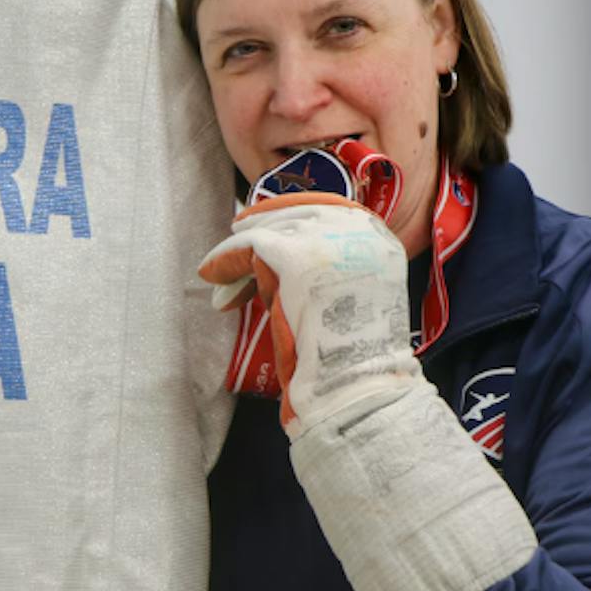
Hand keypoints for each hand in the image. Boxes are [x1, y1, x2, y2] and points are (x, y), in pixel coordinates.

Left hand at [198, 193, 419, 437]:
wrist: (356, 384)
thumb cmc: (356, 355)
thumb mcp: (359, 293)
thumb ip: (336, 265)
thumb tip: (287, 247)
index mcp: (378, 238)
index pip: (329, 207)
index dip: (291, 212)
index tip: (264, 219)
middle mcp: (357, 230)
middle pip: (298, 214)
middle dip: (264, 227)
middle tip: (238, 240)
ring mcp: (326, 241)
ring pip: (271, 228)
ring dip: (242, 248)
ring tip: (222, 266)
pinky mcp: (293, 258)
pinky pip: (249, 246)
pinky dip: (224, 258)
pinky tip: (212, 272)